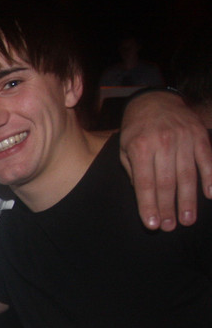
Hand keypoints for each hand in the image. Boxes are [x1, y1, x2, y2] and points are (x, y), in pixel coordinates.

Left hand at [120, 90, 211, 230]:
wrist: (154, 100)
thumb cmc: (136, 129)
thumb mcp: (124, 147)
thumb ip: (132, 170)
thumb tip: (143, 195)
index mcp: (140, 148)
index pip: (144, 183)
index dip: (148, 205)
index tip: (152, 224)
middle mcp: (162, 143)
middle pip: (166, 183)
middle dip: (168, 208)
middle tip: (170, 227)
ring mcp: (183, 138)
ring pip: (187, 175)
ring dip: (188, 200)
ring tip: (187, 219)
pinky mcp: (199, 135)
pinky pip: (206, 159)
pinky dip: (209, 177)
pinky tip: (209, 195)